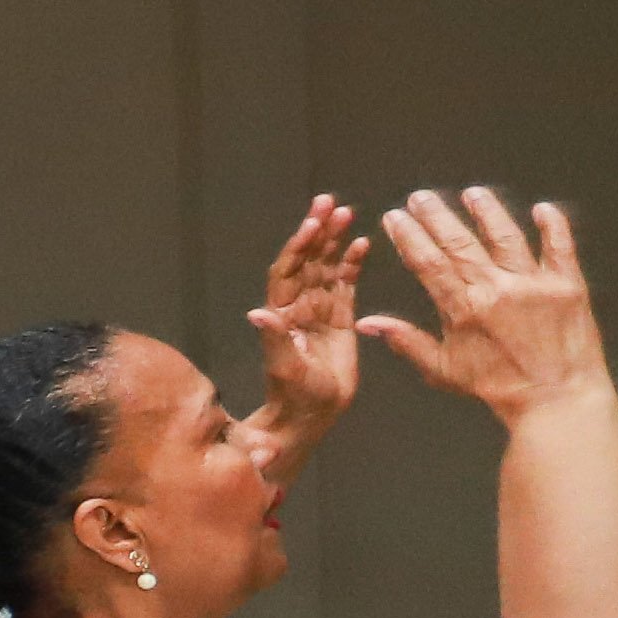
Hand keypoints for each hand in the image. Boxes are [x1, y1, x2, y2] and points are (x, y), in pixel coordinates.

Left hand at [244, 197, 364, 426]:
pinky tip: (361, 243)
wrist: (310, 416)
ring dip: (333, 241)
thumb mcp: (285, 369)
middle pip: (307, 261)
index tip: (310, 223)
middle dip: (316, 232)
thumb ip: (275, 340)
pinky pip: (345, 285)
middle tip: (328, 201)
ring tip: (345, 213)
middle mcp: (298, 307)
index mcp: (281, 315)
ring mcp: (319, 311)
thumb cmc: (294, 397)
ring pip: (325, 268)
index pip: (287, 272)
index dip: (297, 247)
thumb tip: (257, 314)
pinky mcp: (339, 320)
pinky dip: (352, 264)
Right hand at [356, 188, 612, 419]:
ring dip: (486, 211)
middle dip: (437, 216)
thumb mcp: (443, 370)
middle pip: (460, 242)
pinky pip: (560, 247)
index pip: (428, 262)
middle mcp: (496, 289)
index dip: (409, 236)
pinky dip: (553, 225)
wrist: (555, 399)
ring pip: (506, 236)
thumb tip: (367, 323)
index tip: (396, 217)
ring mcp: (534, 284)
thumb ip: (406, 341)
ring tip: (472, 193)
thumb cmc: (499, 388)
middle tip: (421, 197)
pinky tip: (543, 208)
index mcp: (463, 309)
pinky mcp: (567, 285)